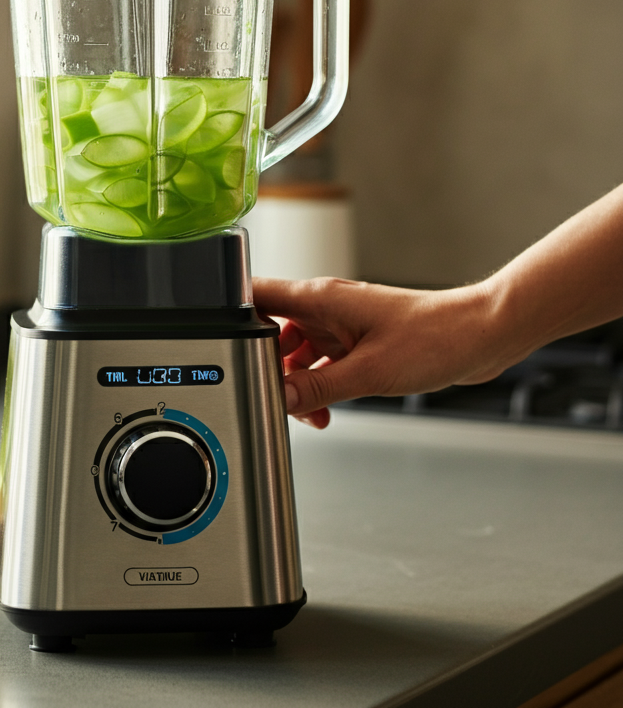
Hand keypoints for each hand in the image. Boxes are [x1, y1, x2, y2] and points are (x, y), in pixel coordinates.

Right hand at [253, 277, 514, 429]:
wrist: (481, 337)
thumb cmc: (436, 337)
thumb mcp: (370, 372)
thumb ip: (318, 387)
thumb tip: (280, 399)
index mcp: (321, 299)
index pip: (257, 296)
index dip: (234, 318)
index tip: (226, 350)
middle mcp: (327, 307)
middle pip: (273, 332)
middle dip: (272, 369)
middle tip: (281, 398)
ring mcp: (343, 323)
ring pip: (298, 352)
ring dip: (299, 382)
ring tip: (313, 411)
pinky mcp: (358, 339)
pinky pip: (323, 362)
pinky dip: (320, 384)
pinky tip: (329, 407)